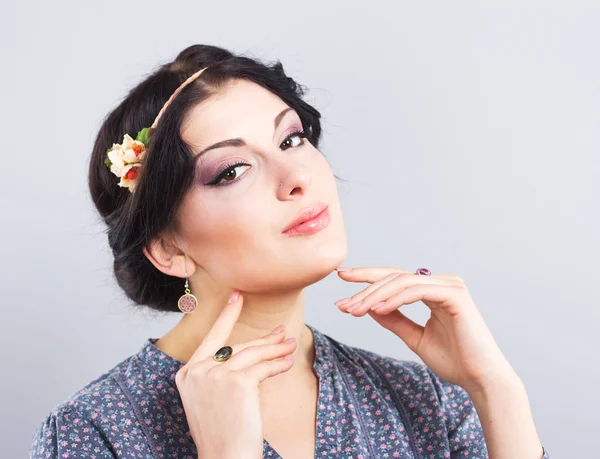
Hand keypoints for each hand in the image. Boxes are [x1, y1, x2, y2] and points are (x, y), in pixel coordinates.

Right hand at [175, 289, 296, 458]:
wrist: (224, 458)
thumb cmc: (222, 433)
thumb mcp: (212, 398)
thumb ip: (221, 373)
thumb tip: (252, 351)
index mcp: (187, 374)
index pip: (211, 338)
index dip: (226, 315)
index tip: (237, 296)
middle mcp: (197, 371)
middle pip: (236, 346)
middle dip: (262, 340)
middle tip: (281, 331)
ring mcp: (215, 375)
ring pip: (252, 354)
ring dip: (275, 349)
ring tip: (290, 345)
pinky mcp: (237, 382)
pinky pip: (264, 367)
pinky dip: (278, 364)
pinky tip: (288, 363)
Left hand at [334, 267, 517, 393]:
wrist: (480, 379)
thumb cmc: (453, 360)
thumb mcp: (414, 337)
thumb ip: (394, 319)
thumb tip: (368, 306)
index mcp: (433, 290)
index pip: (394, 278)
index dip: (367, 278)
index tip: (341, 281)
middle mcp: (442, 283)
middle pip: (394, 276)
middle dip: (364, 286)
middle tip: (341, 301)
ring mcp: (450, 286)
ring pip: (401, 282)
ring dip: (374, 296)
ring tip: (354, 309)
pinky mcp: (455, 295)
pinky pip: (416, 291)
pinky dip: (394, 299)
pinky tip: (377, 309)